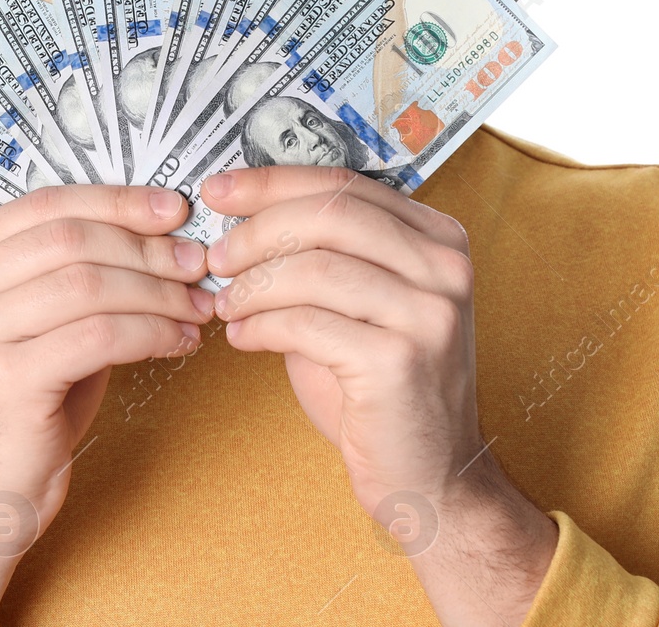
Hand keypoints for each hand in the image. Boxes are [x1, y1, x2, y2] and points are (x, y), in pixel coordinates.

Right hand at [0, 184, 210, 625]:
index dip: (117, 201)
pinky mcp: (3, 381)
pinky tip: (179, 340)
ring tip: (197, 304)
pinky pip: (100, 336)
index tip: (175, 208)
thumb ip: (76, 264)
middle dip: (145, 247)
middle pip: (71, 239)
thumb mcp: (37, 315)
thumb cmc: (24, 396)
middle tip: (196, 261)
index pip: (47, 204)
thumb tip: (162, 221)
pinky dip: (152, 331)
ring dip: (158, 291)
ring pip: (89, 284)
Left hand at [203, 165, 556, 626]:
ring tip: (225, 304)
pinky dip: (261, 326)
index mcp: (437, 237)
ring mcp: (429, 313)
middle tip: (215, 254)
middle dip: (257, 229)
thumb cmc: (379, 385)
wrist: (429, 475)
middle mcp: (444, 266)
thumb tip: (236, 215)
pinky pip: (307, 323)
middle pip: (329, 214)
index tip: (218, 189)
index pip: (343, 185)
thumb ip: (318, 254)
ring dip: (253, 284)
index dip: (272, 183)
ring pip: (313, 268)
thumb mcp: (357, 302)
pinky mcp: (400, 361)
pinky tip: (242, 338)